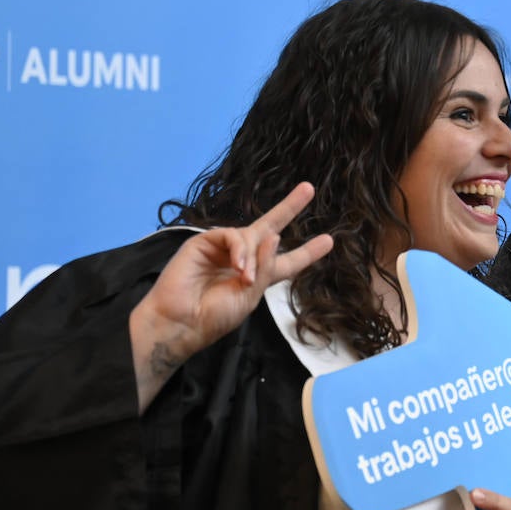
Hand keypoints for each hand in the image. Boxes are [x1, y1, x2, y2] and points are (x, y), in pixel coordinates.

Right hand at [130, 182, 333, 410]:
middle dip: (289, 208)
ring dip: (253, 256)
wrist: (182, 321)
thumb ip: (266, 267)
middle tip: (308, 189)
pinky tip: (239, 266)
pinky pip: (231, 235)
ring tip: (245, 276)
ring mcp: (222, 248)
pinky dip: (239, 250)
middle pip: (269, 228)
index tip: (328, 241)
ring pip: (251, 236)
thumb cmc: (215, 315)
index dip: (307, 252)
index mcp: (257, 277)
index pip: (286, 261)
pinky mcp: (203, 242)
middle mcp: (241, 259)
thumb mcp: (251, 295)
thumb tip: (275, 236)